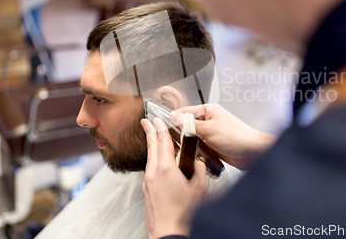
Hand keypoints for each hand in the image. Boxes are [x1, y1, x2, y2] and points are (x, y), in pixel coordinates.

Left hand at [141, 118, 206, 238]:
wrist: (168, 232)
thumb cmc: (183, 213)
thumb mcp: (199, 187)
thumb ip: (198, 169)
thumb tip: (196, 162)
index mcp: (165, 168)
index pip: (162, 141)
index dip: (160, 127)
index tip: (157, 118)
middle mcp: (153, 172)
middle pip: (151, 146)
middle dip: (149, 131)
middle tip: (146, 121)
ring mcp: (148, 182)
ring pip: (150, 158)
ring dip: (152, 146)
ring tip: (154, 139)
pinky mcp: (147, 191)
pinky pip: (150, 169)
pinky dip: (154, 160)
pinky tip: (160, 163)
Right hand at [169, 104, 277, 169]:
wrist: (252, 152)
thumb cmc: (237, 137)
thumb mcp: (208, 129)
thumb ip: (189, 124)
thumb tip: (174, 117)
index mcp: (209, 111)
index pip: (186, 111)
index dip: (174, 118)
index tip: (163, 124)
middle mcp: (210, 120)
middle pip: (188, 125)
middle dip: (182, 133)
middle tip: (174, 140)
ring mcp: (212, 133)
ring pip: (193, 137)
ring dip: (190, 143)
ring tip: (186, 148)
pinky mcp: (214, 145)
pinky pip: (200, 147)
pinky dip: (197, 151)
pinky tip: (195, 154)